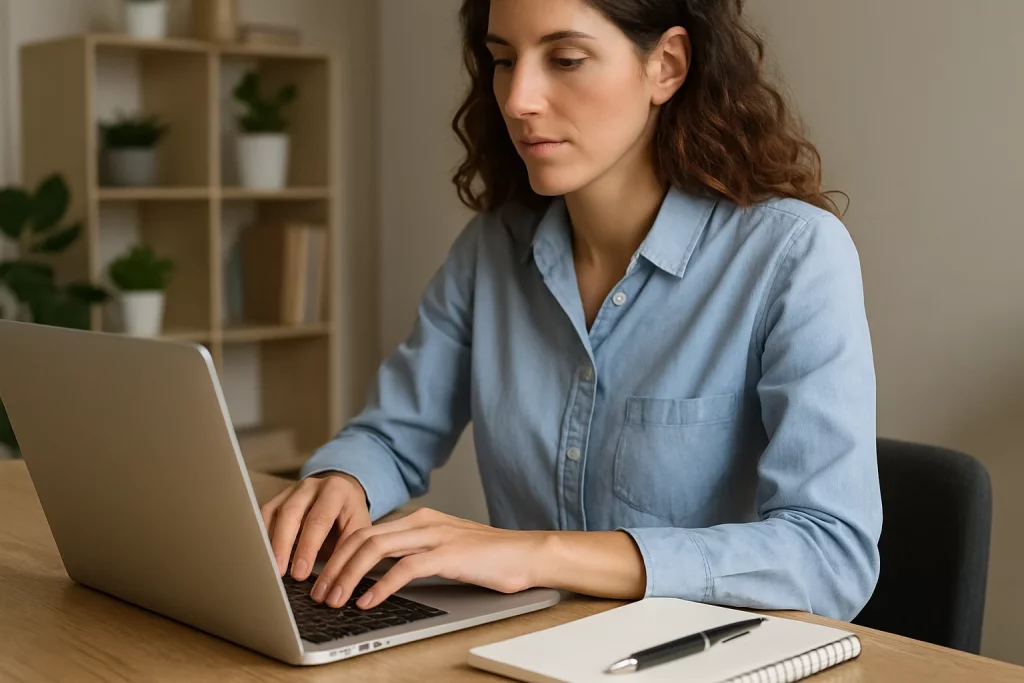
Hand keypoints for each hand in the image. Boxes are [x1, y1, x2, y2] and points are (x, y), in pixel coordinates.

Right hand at [260, 472, 369, 580]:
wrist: (343, 493)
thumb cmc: (349, 515)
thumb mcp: (358, 528)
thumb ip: (346, 550)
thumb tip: (332, 579)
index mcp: (335, 490)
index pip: (319, 519)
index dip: (308, 547)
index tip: (300, 572)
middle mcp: (311, 486)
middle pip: (291, 512)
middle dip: (283, 545)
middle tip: (280, 572)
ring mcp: (292, 491)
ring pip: (274, 513)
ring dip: (269, 542)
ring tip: (269, 567)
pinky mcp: (278, 499)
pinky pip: (265, 515)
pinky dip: (262, 536)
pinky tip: (263, 555)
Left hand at [310, 507, 546, 609]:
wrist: (528, 554)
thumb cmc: (490, 558)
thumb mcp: (444, 550)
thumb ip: (415, 553)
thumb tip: (379, 573)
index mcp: (419, 519)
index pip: (365, 531)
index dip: (338, 554)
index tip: (323, 578)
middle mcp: (422, 522)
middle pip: (362, 538)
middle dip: (334, 566)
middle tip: (319, 593)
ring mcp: (435, 536)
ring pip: (375, 549)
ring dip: (348, 576)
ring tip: (335, 599)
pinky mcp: (448, 555)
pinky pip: (404, 568)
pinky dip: (380, 585)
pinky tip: (368, 601)